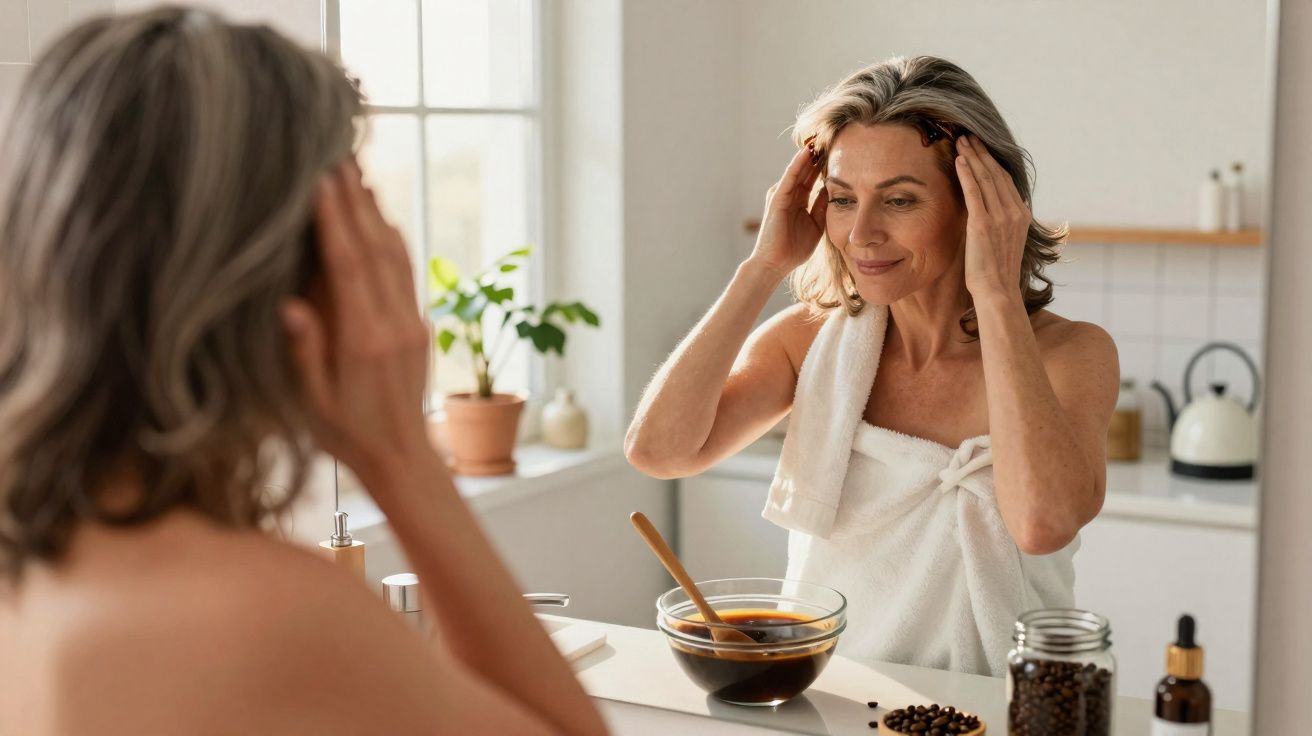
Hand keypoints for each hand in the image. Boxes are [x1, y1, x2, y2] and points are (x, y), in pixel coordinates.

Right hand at [281, 160, 435, 484]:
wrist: (402, 457)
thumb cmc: (347, 435)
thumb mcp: (314, 402)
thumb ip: (305, 353)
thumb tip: (291, 304)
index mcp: (365, 341)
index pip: (349, 268)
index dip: (336, 221)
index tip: (322, 180)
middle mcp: (394, 325)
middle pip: (374, 251)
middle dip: (355, 202)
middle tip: (339, 158)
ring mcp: (411, 323)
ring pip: (395, 257)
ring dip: (376, 213)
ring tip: (359, 174)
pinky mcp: (417, 326)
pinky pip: (405, 274)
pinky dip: (392, 240)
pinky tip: (381, 218)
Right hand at [748, 140, 827, 279]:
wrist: (776, 264)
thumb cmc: (794, 249)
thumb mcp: (816, 224)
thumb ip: (822, 206)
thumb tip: (833, 189)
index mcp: (798, 200)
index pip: (812, 177)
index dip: (824, 164)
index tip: (839, 150)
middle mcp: (789, 194)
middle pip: (806, 169)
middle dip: (817, 153)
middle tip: (831, 135)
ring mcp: (782, 194)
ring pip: (798, 169)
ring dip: (808, 153)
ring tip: (820, 136)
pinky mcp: (777, 198)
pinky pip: (790, 177)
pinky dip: (798, 164)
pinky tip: (807, 152)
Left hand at [955, 135, 1028, 300]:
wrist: (997, 292)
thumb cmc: (996, 272)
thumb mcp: (1004, 241)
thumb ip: (1002, 222)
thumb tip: (997, 209)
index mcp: (1022, 215)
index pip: (1005, 180)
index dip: (991, 162)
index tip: (980, 148)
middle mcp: (1014, 212)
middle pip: (996, 174)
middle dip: (981, 152)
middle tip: (968, 135)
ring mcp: (1000, 217)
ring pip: (985, 178)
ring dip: (973, 156)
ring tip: (961, 140)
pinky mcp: (983, 224)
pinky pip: (974, 192)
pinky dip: (967, 173)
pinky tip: (960, 160)